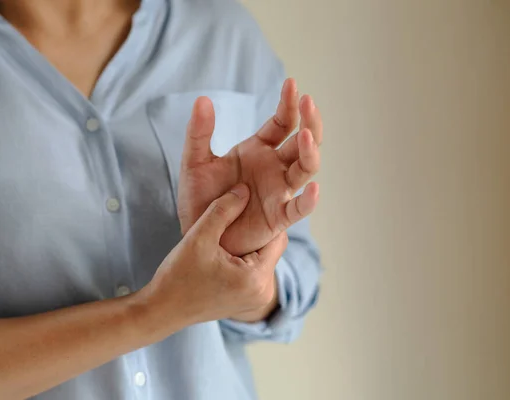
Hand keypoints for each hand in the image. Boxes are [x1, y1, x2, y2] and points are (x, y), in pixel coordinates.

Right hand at [144, 184, 288, 324]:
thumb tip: (244, 189)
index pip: (277, 237)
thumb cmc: (177, 276)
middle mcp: (263, 292)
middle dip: (257, 230)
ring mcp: (257, 299)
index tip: (251, 203)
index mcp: (256, 278)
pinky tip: (226, 247)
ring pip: (263, 258)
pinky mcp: (248, 301)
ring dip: (250, 243)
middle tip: (240, 212)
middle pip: (272, 248)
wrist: (161, 311)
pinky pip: (255, 271)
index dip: (265, 217)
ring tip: (232, 229)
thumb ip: (222, 210)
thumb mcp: (199, 237)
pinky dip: (244, 257)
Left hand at [178, 79, 322, 255]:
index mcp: (258, 149)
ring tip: (306, 136)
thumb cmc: (201, 199)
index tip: (292, 84)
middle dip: (309, 122)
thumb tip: (202, 99)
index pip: (282, 122)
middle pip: (302, 142)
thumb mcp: (194, 163)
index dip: (289, 104)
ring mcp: (279, 191)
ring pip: (306, 169)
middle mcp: (275, 167)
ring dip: (310, 152)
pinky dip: (309, 202)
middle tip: (309, 102)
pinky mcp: (278, 217)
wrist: (199, 233)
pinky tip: (314, 190)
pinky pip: (298, 209)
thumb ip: (199, 133)